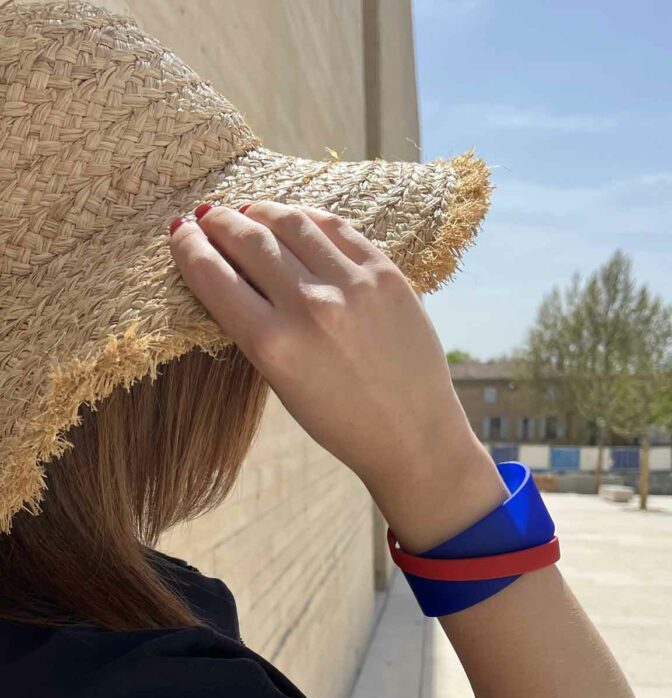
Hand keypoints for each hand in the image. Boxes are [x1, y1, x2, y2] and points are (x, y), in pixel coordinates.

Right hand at [169, 203, 505, 551]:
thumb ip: (256, 328)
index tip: (180, 234)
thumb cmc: (341, 422)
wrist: (414, 435)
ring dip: (259, 211)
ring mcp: (353, 285)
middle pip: (248, 239)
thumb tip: (230, 270)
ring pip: (290, 222)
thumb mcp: (281, 384)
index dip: (188, 248)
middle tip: (207, 216)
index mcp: (274, 346)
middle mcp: (310, 307)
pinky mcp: (386, 273)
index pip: (213, 277)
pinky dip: (305, 216)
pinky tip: (292, 217)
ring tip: (246, 212)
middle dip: (219, 222)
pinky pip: (335, 227)